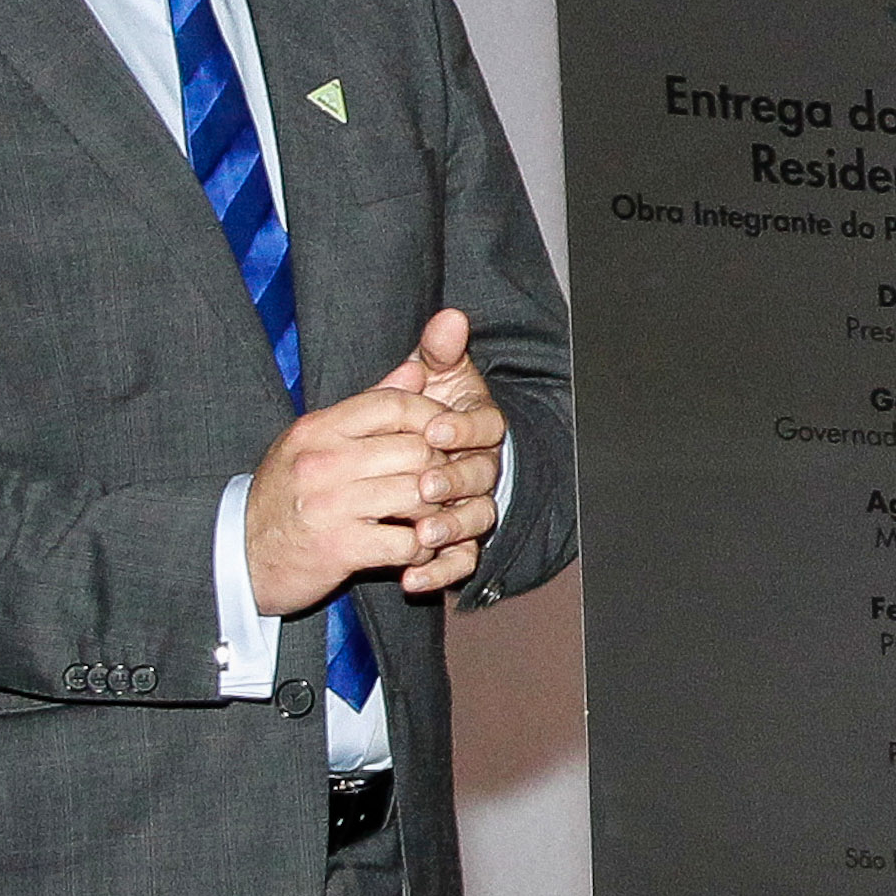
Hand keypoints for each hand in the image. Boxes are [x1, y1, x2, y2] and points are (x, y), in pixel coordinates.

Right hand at [243, 383, 455, 616]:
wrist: (240, 556)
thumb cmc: (285, 495)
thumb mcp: (314, 441)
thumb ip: (368, 407)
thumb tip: (417, 370)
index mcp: (318, 429)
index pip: (393, 404)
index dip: (433, 417)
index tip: (446, 436)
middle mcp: (323, 461)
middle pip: (415, 449)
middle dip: (441, 467)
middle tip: (444, 483)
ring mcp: (330, 505)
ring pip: (418, 494)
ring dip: (437, 509)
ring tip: (433, 515)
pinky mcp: (339, 548)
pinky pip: (406, 542)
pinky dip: (421, 547)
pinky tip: (414, 546)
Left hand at [373, 309, 507, 595]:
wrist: (416, 457)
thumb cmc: (428, 409)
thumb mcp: (432, 376)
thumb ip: (438, 351)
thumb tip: (449, 317)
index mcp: (478, 426)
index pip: (486, 427)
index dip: (465, 429)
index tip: (436, 428)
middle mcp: (482, 467)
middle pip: (482, 478)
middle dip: (455, 482)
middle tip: (426, 485)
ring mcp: (473, 506)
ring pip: (475, 520)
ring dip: (450, 529)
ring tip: (420, 535)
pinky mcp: (458, 542)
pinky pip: (458, 562)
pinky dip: (437, 573)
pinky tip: (410, 578)